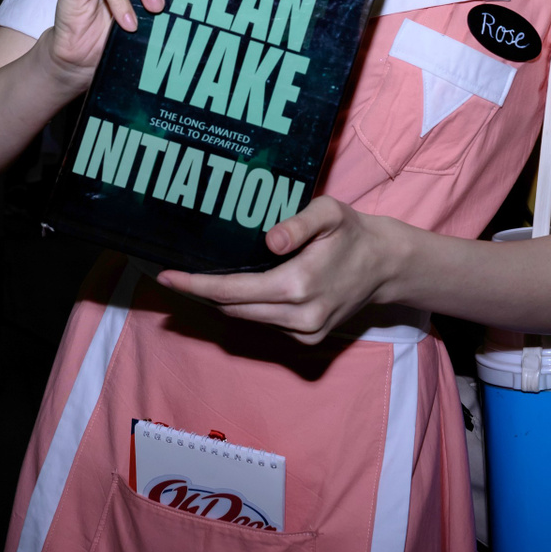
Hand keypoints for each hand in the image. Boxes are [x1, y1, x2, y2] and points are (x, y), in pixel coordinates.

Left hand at [157, 196, 394, 344]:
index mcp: (298, 285)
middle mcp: (300, 316)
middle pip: (233, 309)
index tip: (165, 278)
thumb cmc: (353, 233)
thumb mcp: (329, 212)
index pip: (231, 292)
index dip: (195, 286)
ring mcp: (305, 331)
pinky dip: (250, 308)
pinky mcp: (309, 338)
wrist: (385, 265)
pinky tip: (245, 289)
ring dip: (225, 301)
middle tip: (177, 274)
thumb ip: (298, 224)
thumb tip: (270, 241)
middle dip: (203, 294)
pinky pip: (267, 323)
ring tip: (205, 279)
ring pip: (247, 318)